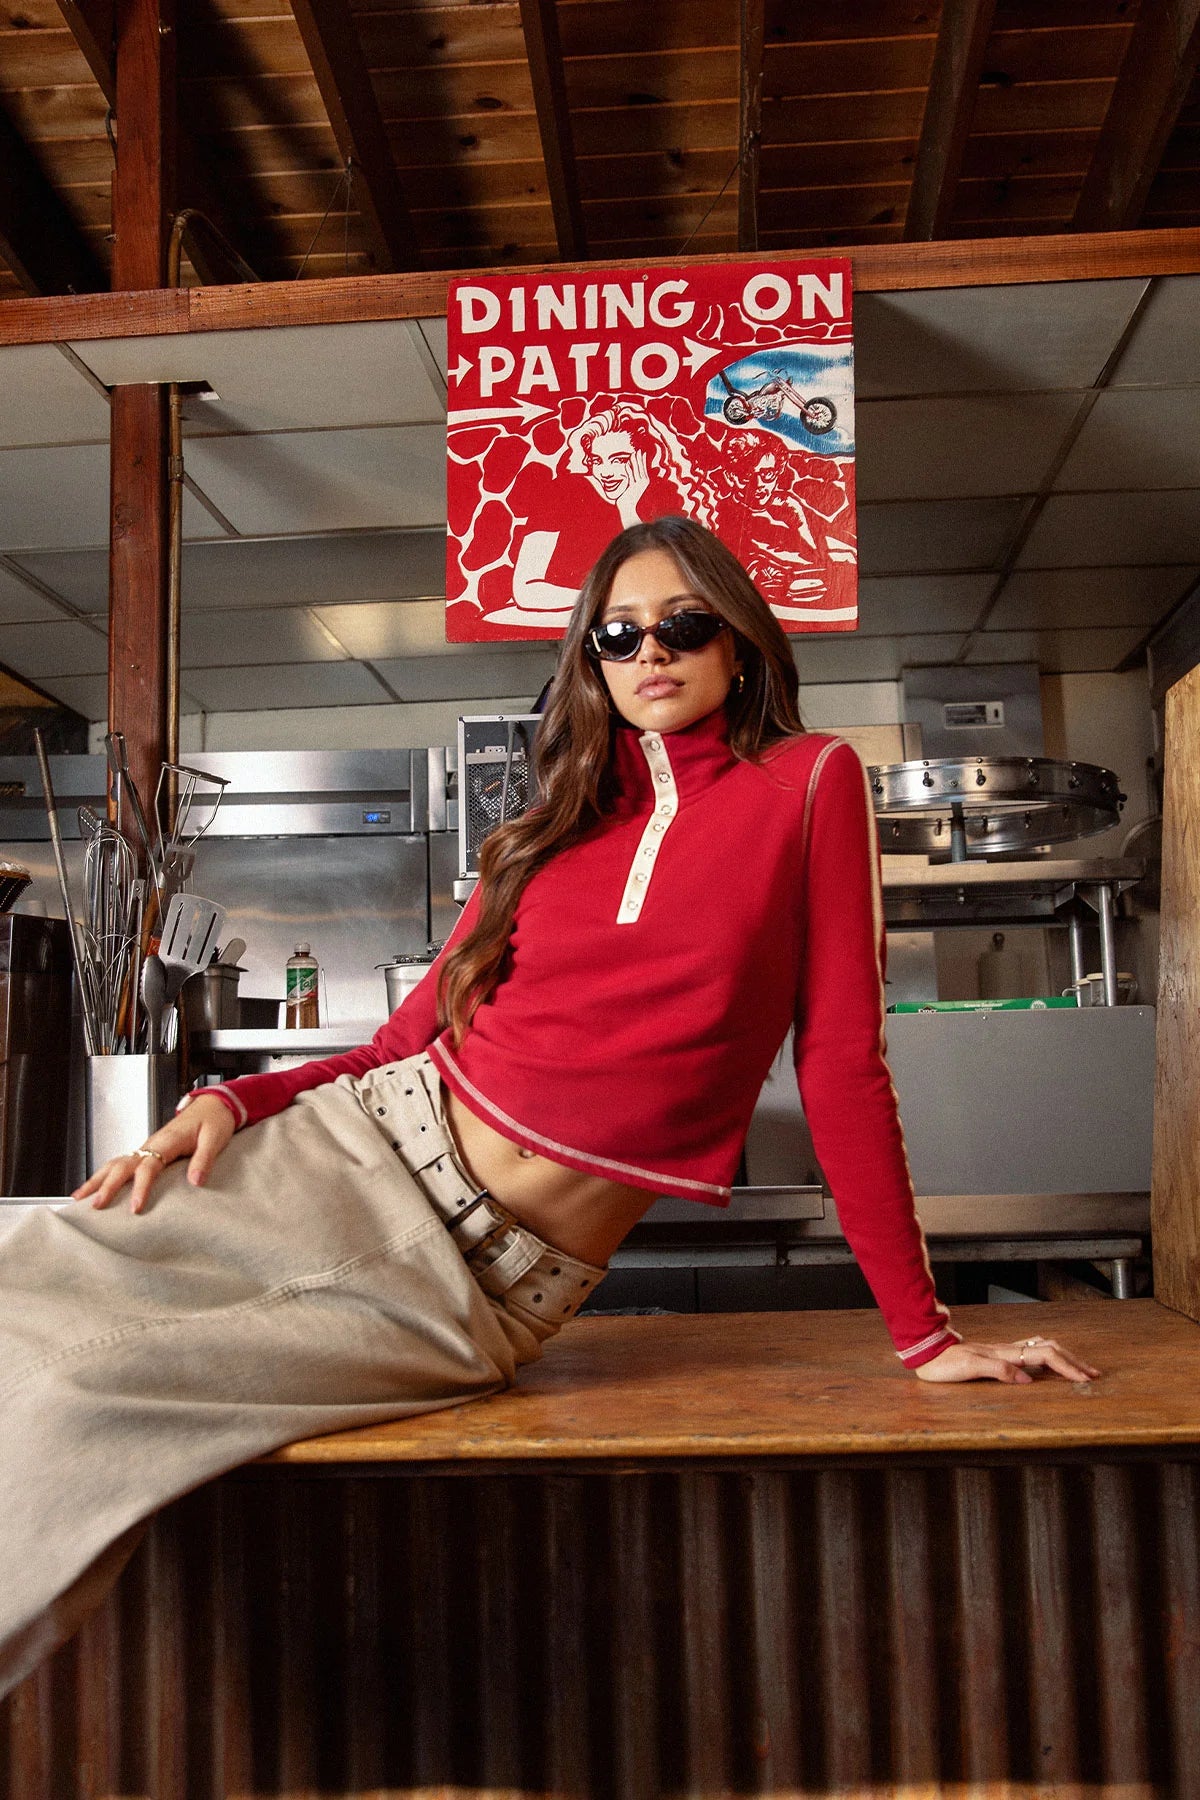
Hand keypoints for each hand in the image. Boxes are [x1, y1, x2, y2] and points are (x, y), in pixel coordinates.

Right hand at [72, 1095, 235, 1213]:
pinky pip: (122, 1163)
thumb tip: (196, 1181)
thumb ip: (204, 1159)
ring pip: (116, 1162)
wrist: (213, 1104)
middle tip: (95, 1205)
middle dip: (106, 1185)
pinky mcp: (148, 1151)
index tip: (136, 1207)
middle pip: (123, 1164)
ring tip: (79, 1198)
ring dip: (97, 1179)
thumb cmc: (214, 1121)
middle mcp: (152, 1143)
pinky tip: (95, 1187)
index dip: (141, 1187)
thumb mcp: (215, 1138)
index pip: (149, 1166)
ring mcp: (147, 1147)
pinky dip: (104, 1175)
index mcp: (168, 1141)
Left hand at [617, 448, 650, 524]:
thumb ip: (632, 478)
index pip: (644, 468)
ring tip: (633, 454)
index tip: (642, 453)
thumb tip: (630, 470)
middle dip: (640, 458)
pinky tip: (627, 464)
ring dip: (634, 462)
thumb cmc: (628, 498)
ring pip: (636, 470)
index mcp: (645, 482)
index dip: (643, 460)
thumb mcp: (632, 486)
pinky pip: (630, 475)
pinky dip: (628, 469)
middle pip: (641, 467)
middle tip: (639, 450)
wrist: (627, 508)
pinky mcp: (633, 486)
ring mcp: (638, 484)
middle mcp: (643, 482)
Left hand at [915, 1334, 1100, 1384]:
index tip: (1085, 1379)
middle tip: (1093, 1374)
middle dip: (1073, 1361)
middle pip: (1050, 1349)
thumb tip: (1027, 1380)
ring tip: (1079, 1368)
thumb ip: (998, 1370)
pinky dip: (1048, 1357)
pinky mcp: (999, 1355)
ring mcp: (1004, 1351)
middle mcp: (1008, 1350)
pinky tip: (1050, 1363)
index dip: (1067, 1367)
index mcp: (1006, 1353)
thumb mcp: (970, 1368)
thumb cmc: (946, 1364)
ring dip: (1064, 1357)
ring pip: (1042, 1348)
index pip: (1045, 1357)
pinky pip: (1031, 1352)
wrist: (928, 1353)